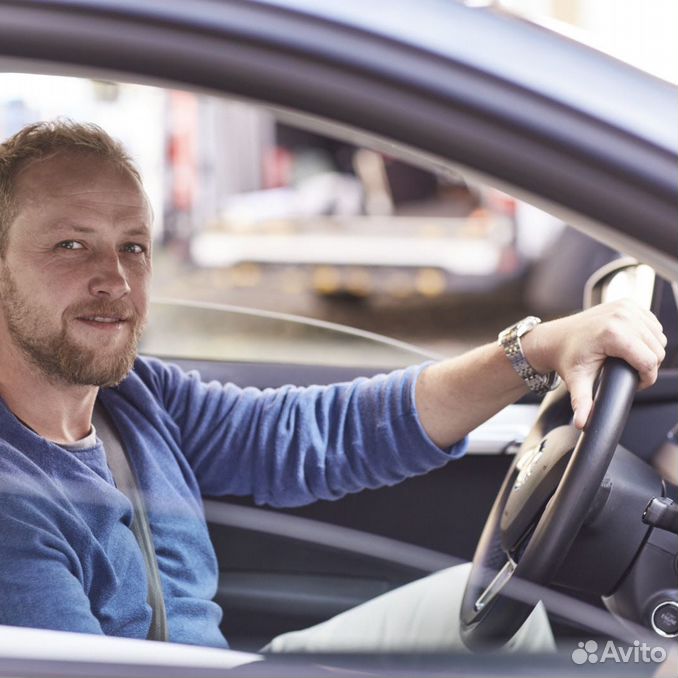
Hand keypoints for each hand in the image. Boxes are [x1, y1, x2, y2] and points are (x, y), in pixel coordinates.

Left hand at [522, 300, 666, 429]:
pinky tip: (631, 344)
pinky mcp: (628, 303)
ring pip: (658, 337)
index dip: (646, 378)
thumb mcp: (577, 381)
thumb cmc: (566, 357)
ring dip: (649, 350)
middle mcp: (622, 316)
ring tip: (629, 359)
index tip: (635, 384)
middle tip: (628, 372)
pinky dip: (647, 336)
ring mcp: (626, 307)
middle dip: (647, 366)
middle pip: (657, 350)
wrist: (555, 338)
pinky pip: (652, 324)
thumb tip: (582, 423)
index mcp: (613, 333)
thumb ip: (582, 403)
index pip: (649, 361)